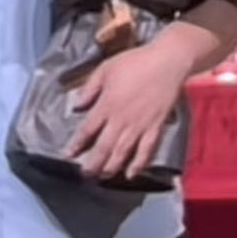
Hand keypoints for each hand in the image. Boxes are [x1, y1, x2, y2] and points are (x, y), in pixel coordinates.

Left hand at [63, 38, 187, 181]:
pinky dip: (139, 164)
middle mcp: (121, 119)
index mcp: (107, 105)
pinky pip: (146, 150)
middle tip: (86, 174)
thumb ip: (89, 89)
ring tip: (103, 176)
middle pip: (103, 147)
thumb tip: (77, 106)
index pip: (87, 130)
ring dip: (111, 167)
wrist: (168, 62)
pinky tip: (132, 173)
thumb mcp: (105, 69)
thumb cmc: (136, 62)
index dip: (76, 145)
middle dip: (93, 163)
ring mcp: (139, 126)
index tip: (68, 155)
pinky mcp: (156, 127)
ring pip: (122, 153)